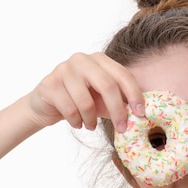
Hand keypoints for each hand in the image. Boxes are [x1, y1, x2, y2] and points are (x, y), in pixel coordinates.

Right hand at [29, 52, 144, 130]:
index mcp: (99, 59)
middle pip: (107, 85)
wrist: (46, 104)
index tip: (141, 113)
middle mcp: (81, 59)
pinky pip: (69, 109)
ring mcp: (63, 69)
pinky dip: (76, 122)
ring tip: (90, 125)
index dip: (134, 94)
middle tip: (122, 128)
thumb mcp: (103, 101)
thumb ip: (119, 102)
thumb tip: (142, 114)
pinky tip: (76, 123)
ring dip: (91, 120)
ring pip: (86, 102)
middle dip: (117, 110)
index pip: (122, 74)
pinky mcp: (49, 84)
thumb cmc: (79, 101)